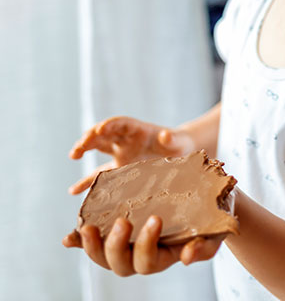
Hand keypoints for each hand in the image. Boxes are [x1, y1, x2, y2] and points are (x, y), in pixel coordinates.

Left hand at [62, 216, 223, 275]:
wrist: (212, 197)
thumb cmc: (217, 213)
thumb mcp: (218, 228)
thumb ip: (206, 246)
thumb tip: (187, 258)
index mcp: (166, 256)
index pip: (149, 261)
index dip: (147, 244)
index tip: (156, 219)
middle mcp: (144, 254)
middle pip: (121, 265)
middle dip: (116, 246)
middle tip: (122, 222)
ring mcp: (129, 242)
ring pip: (104, 257)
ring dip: (92, 246)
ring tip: (87, 228)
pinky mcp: (119, 227)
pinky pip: (96, 241)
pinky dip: (80, 242)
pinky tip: (69, 238)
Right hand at [68, 116, 195, 194]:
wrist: (179, 153)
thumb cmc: (179, 145)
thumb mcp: (178, 142)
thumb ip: (172, 139)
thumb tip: (165, 135)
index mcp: (138, 130)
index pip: (120, 123)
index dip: (110, 125)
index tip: (99, 130)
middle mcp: (126, 140)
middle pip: (104, 134)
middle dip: (90, 137)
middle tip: (79, 147)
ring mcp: (121, 154)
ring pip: (98, 149)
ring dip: (84, 149)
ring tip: (73, 155)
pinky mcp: (120, 169)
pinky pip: (101, 174)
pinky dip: (88, 181)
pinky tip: (74, 191)